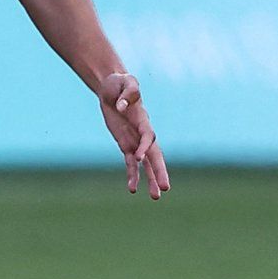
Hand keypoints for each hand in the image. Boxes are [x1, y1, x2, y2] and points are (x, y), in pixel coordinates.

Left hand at [95, 71, 169, 199]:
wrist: (112, 88)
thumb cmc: (120, 83)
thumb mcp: (125, 81)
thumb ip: (128, 92)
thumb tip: (122, 107)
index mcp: (143, 120)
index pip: (148, 137)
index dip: (145, 147)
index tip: (138, 157)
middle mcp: (143, 134)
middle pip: (154, 156)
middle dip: (159, 172)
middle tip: (165, 188)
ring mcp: (135, 141)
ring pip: (146, 164)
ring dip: (150, 179)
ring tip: (156, 197)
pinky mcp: (126, 144)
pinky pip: (130, 163)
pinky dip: (132, 174)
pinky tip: (133, 188)